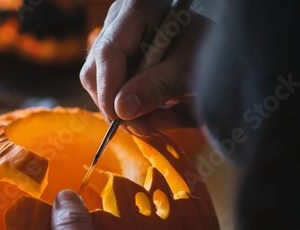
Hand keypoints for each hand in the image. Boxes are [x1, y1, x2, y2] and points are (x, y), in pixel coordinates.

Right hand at [80, 0, 210, 125]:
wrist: (224, 54)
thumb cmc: (213, 51)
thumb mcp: (191, 68)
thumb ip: (159, 87)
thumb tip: (121, 110)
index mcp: (138, 9)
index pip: (109, 51)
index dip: (109, 88)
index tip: (120, 118)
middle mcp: (119, 23)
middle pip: (95, 70)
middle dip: (113, 104)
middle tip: (141, 127)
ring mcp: (115, 43)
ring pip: (98, 85)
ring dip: (121, 110)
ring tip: (151, 123)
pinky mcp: (118, 63)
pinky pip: (110, 91)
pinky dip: (128, 109)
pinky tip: (152, 114)